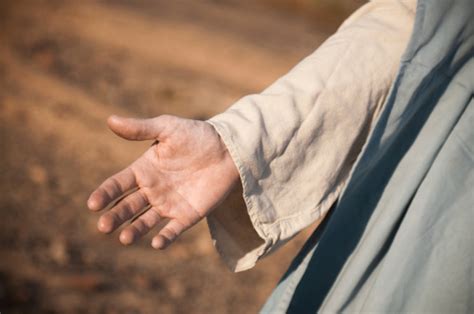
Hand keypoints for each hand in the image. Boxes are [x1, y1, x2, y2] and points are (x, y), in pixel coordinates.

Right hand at [87, 115, 238, 248]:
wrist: (229, 149)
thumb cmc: (197, 136)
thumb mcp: (168, 128)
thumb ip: (140, 129)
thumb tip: (110, 120)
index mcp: (144, 169)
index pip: (118, 184)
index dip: (105, 194)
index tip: (93, 204)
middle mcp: (152, 190)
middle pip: (128, 206)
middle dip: (115, 216)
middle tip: (103, 227)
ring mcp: (169, 204)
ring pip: (145, 221)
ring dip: (134, 230)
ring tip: (124, 238)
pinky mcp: (187, 215)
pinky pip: (173, 230)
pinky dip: (165, 238)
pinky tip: (156, 243)